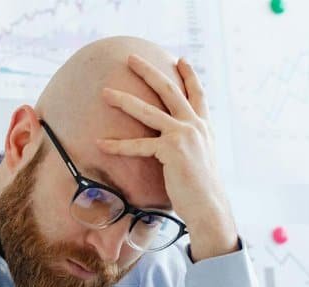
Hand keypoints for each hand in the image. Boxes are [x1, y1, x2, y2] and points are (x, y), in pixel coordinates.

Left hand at [95, 53, 238, 260]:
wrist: (209, 206)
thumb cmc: (201, 191)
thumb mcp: (200, 160)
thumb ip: (191, 146)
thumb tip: (177, 146)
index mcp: (204, 127)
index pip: (198, 94)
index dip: (190, 76)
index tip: (181, 59)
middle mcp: (195, 126)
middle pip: (169, 90)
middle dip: (149, 72)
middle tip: (131, 58)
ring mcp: (183, 135)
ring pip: (148, 111)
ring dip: (124, 100)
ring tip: (106, 93)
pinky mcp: (171, 150)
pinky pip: (138, 145)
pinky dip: (117, 145)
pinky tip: (100, 143)